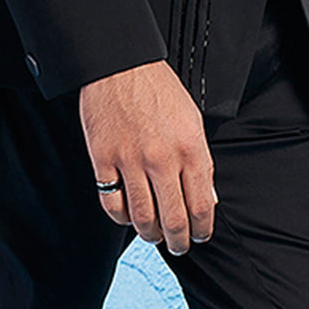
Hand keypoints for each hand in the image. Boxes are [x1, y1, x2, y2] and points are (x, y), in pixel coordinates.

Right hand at [78, 59, 216, 255]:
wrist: (119, 63)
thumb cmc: (157, 87)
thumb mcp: (192, 118)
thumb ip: (200, 160)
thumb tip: (206, 197)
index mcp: (189, 146)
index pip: (201, 207)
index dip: (202, 230)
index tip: (200, 236)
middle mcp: (161, 157)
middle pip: (173, 221)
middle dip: (179, 241)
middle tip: (178, 244)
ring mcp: (130, 160)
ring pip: (142, 219)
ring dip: (151, 234)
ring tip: (154, 233)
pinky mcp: (103, 159)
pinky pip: (112, 204)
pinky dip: (121, 217)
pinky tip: (128, 214)